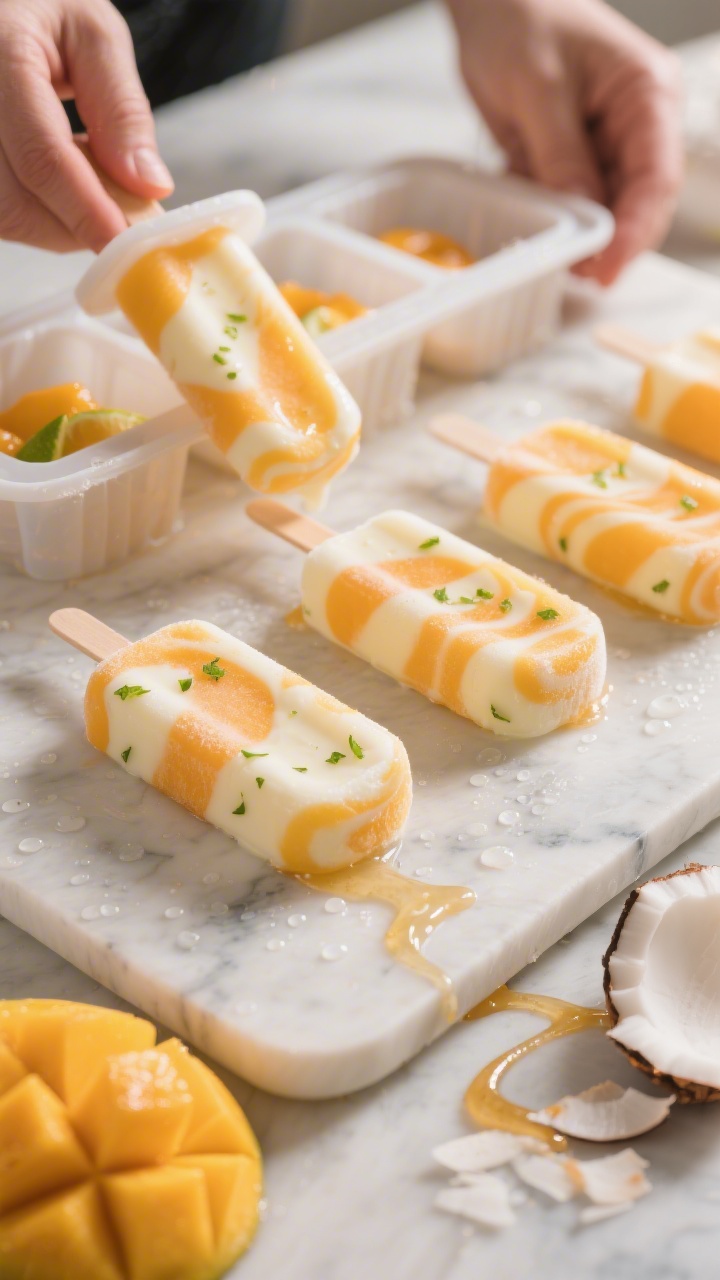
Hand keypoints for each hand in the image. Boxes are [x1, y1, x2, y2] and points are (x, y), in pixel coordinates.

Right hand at [0, 0, 172, 251]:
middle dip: (75, 224)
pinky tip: (56, 184)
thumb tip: (148, 185)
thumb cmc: (40, 9)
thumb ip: (122, 109)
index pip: (42, 156)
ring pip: (3, 217)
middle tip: (119, 214)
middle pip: (16, 201)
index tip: (124, 240)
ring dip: (55, 223)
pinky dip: (34, 213)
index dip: (87, 209)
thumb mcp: (93, 36)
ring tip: (85, 182)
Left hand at [446, 0, 682, 283]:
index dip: (634, 231)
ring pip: (604, 209)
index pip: (656, 178)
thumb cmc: (520, 15)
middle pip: (637, 204)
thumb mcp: (537, 87)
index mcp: (646, 94)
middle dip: (609, 242)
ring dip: (577, 234)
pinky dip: (551, 214)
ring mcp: (606, 142)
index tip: (607, 268)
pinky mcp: (574, 156)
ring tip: (547, 250)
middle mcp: (636, 123)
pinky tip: (529, 209)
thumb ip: (560, 152)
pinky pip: (571, 200)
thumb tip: (583, 210)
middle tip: (575, 275)